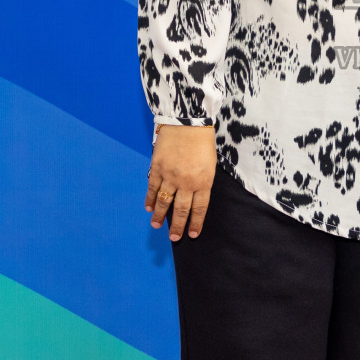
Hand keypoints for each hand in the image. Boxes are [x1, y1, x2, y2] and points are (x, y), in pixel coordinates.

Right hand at [145, 125, 216, 240]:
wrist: (187, 121)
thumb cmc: (202, 141)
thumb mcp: (210, 163)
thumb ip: (202, 180)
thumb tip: (193, 196)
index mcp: (203, 181)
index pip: (199, 208)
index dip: (195, 222)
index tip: (192, 234)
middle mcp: (187, 182)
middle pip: (181, 209)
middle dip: (178, 225)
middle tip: (174, 237)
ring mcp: (170, 176)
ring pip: (164, 201)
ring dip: (160, 216)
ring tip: (156, 226)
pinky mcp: (157, 168)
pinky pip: (152, 188)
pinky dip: (150, 199)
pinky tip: (149, 208)